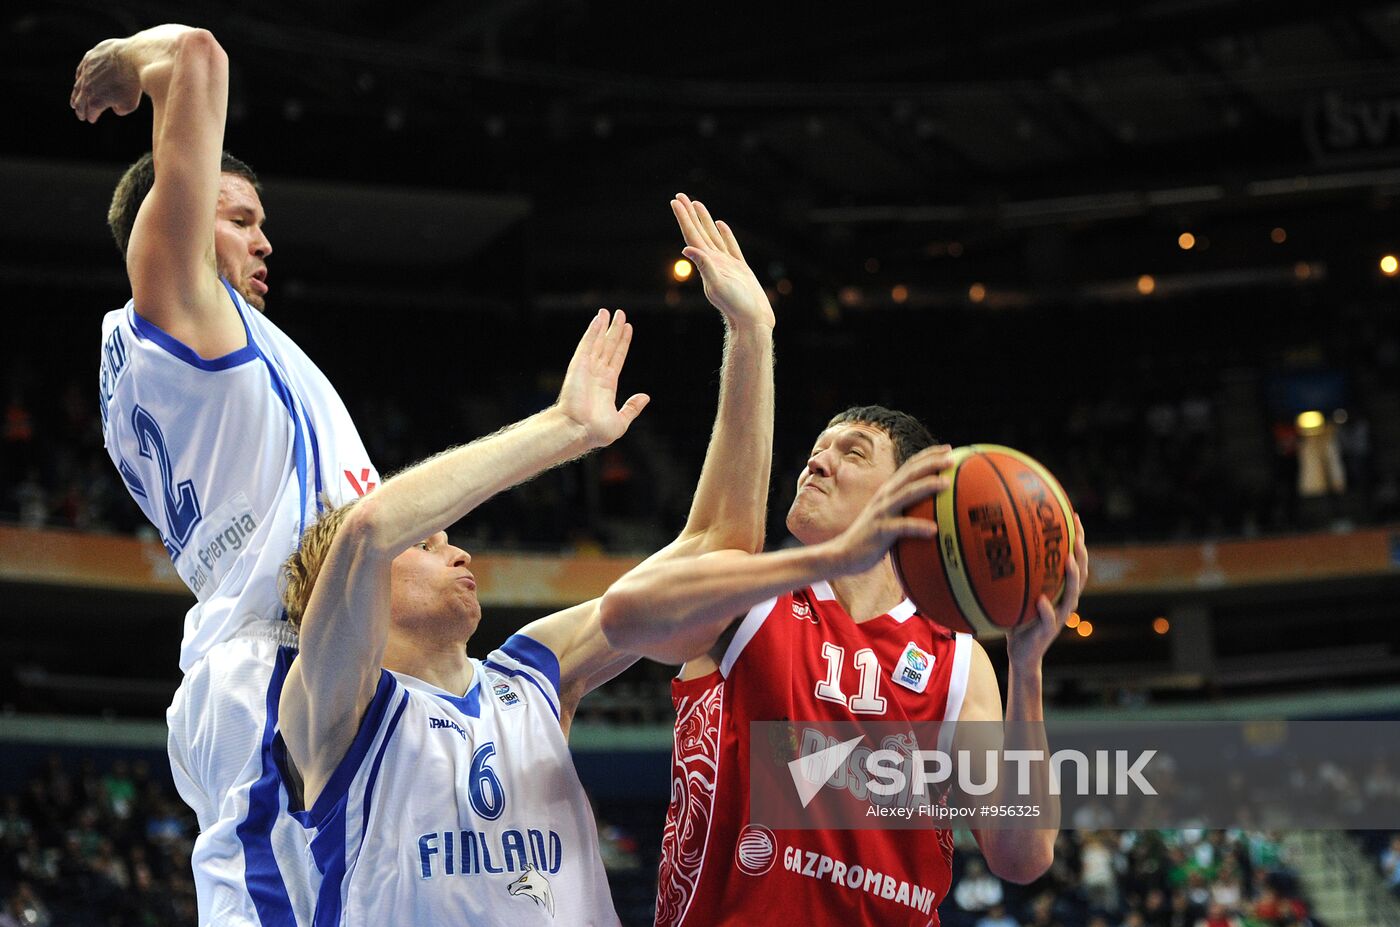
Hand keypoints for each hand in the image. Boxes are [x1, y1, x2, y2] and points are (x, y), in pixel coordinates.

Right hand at [71, 37, 143, 123]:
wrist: (132, 58)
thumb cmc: (134, 83)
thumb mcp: (130, 104)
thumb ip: (120, 110)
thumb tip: (114, 107)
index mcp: (96, 101)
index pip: (90, 112)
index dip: (91, 117)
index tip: (91, 119)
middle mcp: (87, 87)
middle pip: (80, 101)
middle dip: (80, 110)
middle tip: (80, 115)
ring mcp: (86, 71)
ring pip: (78, 85)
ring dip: (75, 95)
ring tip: (74, 102)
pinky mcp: (89, 58)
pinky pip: (81, 70)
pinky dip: (79, 78)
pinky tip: (79, 81)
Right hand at [557, 309, 649, 448]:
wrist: (579, 430)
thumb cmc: (596, 431)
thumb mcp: (621, 421)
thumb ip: (632, 408)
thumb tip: (645, 396)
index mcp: (607, 385)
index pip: (617, 358)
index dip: (623, 343)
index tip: (628, 329)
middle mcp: (597, 374)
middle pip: (609, 346)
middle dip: (615, 330)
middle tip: (621, 314)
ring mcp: (588, 368)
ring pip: (598, 342)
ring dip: (604, 326)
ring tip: (610, 311)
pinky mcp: (579, 364)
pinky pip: (588, 344)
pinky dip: (593, 330)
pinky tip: (599, 318)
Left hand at [671, 193, 774, 330]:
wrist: (752, 320)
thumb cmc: (736, 305)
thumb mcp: (717, 284)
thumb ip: (704, 265)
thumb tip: (686, 248)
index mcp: (707, 263)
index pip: (692, 235)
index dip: (684, 218)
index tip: (675, 202)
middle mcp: (714, 261)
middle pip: (698, 232)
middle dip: (689, 214)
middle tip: (680, 196)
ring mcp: (727, 264)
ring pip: (713, 236)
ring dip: (704, 220)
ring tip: (697, 204)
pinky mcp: (740, 268)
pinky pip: (730, 246)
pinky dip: (725, 234)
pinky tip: (721, 225)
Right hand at [829, 445, 952, 574]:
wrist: (844, 553)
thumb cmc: (873, 537)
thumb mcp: (889, 517)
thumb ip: (907, 509)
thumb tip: (934, 510)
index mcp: (889, 491)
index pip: (910, 466)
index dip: (928, 455)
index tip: (948, 449)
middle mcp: (885, 496)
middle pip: (910, 473)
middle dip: (931, 463)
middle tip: (951, 459)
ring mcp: (882, 512)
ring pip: (906, 494)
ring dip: (926, 486)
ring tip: (946, 484)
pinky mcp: (880, 530)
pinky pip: (901, 527)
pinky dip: (918, 526)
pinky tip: (934, 529)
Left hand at [1006, 514, 1087, 668]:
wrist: (1021, 654)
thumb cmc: (1018, 620)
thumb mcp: (1017, 593)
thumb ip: (1014, 574)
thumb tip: (995, 543)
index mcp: (1059, 591)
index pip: (1074, 561)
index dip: (1077, 540)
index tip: (1075, 517)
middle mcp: (1064, 602)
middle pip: (1080, 573)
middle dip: (1081, 553)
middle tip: (1077, 533)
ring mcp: (1058, 617)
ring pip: (1072, 596)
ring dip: (1071, 577)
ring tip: (1068, 560)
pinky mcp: (1048, 632)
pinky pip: (1049, 620)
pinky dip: (1046, 610)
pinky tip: (1042, 600)